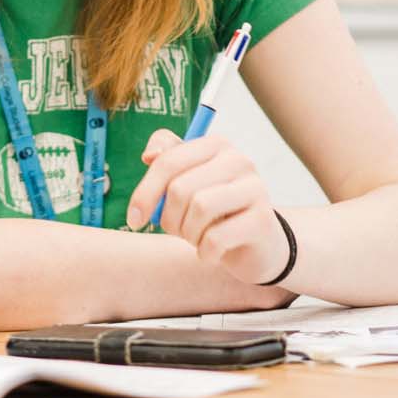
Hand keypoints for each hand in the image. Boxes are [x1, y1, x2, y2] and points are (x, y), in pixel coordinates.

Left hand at [126, 131, 289, 287]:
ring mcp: (255, 189)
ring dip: (188, 234)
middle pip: (180, 188)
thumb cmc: (213, 211)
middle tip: (177, 230)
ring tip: (197, 238)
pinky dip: (204, 252)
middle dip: (169, 218)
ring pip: (199, 209)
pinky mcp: (262, 221)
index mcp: (216, 145)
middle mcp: (238, 160)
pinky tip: (210, 252)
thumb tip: (149, 156)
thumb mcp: (187, 182)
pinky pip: (216, 238)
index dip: (144, 193)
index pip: (167, 162)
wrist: (257, 245)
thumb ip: (165, 159)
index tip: (134, 219)